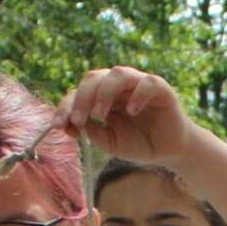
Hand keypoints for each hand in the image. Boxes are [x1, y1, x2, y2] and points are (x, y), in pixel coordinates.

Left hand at [60, 66, 194, 164]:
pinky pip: (147, 83)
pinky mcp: (160, 89)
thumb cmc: (138, 143)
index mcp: (102, 96)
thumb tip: (73, 123)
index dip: (66, 107)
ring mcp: (138, 84)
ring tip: (99, 115)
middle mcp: (118, 86)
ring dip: (104, 93)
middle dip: (81, 98)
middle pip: (93, 78)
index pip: (78, 93)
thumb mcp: (109, 142)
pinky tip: (132, 111)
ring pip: (117, 73)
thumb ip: (93, 132)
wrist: (167, 151)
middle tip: (78, 120)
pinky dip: (137, 94)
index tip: (59, 126)